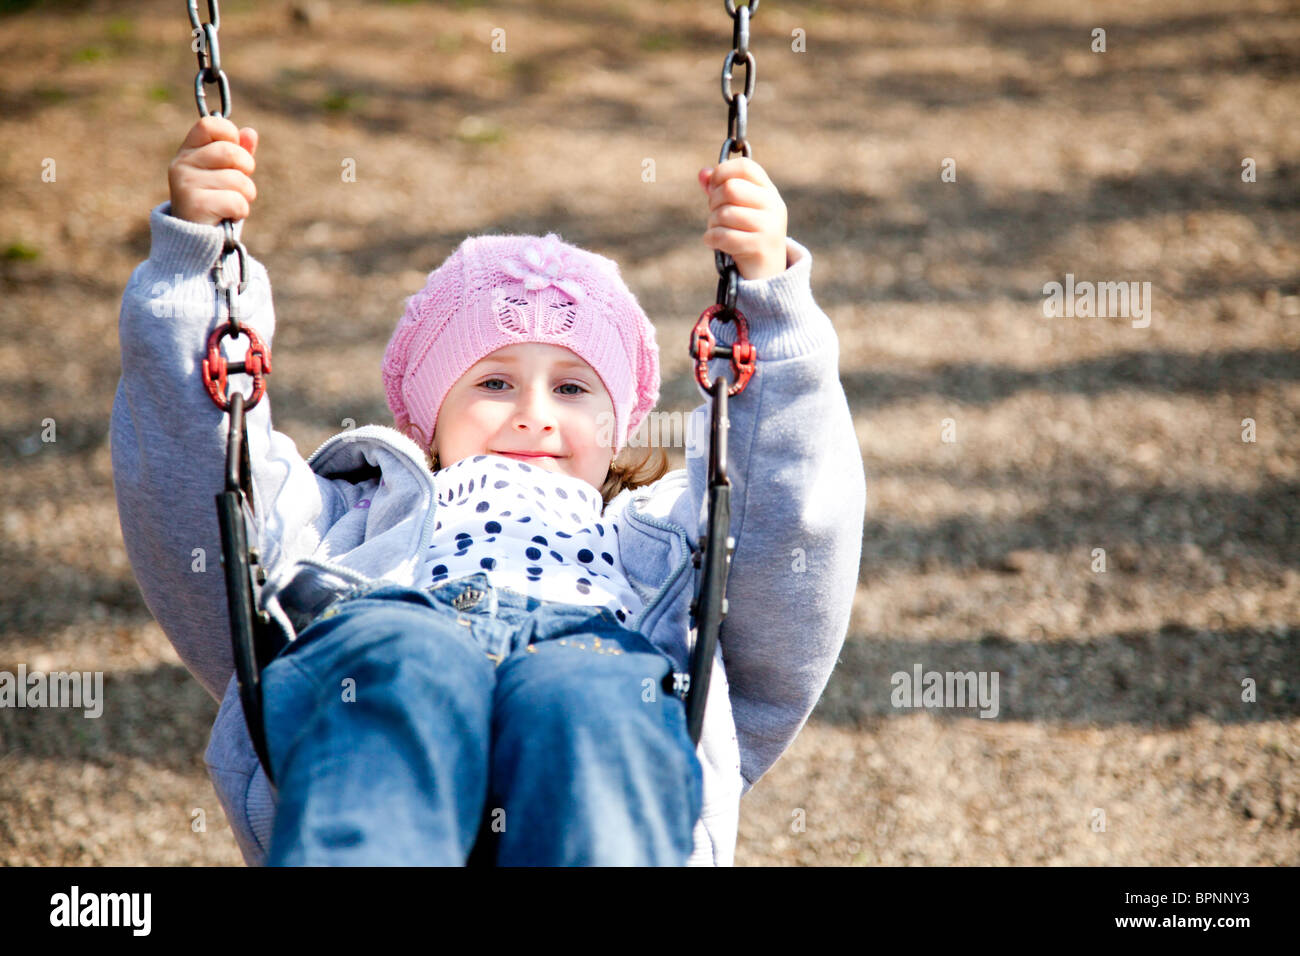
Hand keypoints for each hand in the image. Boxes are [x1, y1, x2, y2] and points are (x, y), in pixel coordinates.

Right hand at [168, 115, 258, 225]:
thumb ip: (238, 152)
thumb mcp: (225, 173)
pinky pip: (236, 201)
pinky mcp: (195, 204)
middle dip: (246, 168)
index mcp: (188, 150)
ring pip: (238, 179)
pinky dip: (241, 211)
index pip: (210, 123)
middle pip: (230, 151)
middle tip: (240, 183)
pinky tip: (228, 215)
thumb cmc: (214, 201)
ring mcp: (185, 183)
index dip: (230, 135)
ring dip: (246, 194)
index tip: (234, 154)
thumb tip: (250, 133)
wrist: (195, 239)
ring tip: (232, 202)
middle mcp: (182, 163)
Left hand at [698, 156, 788, 280]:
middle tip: (715, 214)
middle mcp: (773, 206)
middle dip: (714, 201)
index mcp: (769, 192)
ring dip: (712, 223)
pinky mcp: (759, 247)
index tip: (714, 187)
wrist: (767, 273)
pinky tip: (712, 242)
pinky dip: (711, 238)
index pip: (745, 167)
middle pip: (731, 188)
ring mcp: (769, 226)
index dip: (722, 172)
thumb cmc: (747, 236)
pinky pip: (724, 236)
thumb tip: (702, 173)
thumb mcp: (737, 209)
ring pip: (725, 213)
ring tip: (715, 230)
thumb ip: (719, 189)